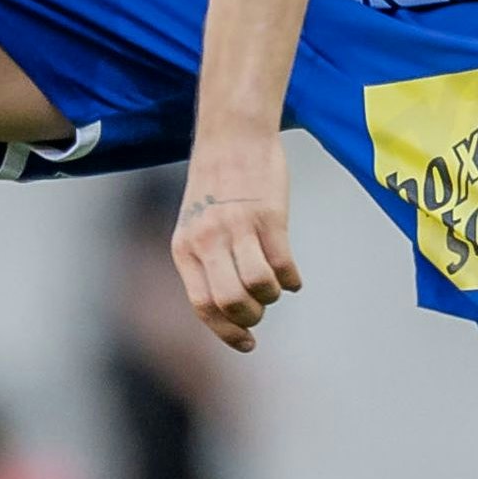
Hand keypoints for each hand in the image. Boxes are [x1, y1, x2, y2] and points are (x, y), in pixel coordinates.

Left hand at [169, 134, 301, 350]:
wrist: (233, 136)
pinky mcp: (270, 215)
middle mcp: (208, 239)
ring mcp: (239, 226)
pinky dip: (292, 280)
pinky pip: (284, 264)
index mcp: (185, 247)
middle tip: (260, 311)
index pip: (202, 305)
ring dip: (271, 296)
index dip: (226, 332)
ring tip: (274, 287)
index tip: (248, 343)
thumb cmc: (216, 185)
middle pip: (230, 301)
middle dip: (251, 318)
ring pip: (259, 285)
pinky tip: (292, 278)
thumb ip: (204, 261)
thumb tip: (226, 309)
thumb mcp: (194, 224)